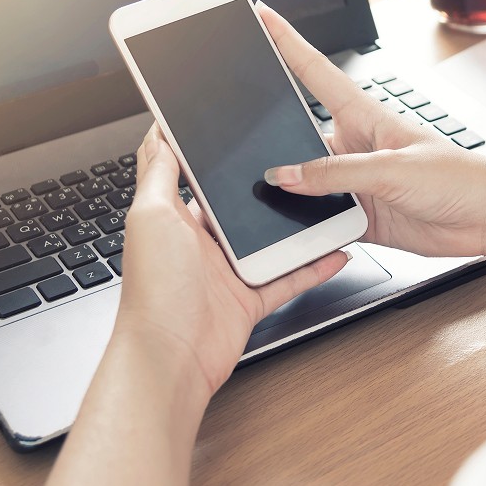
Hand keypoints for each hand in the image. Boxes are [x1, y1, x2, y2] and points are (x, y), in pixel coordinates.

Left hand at [115, 125, 349, 399]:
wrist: (171, 358)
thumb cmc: (153, 290)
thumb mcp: (150, 215)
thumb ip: (158, 173)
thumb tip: (158, 133)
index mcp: (172, 217)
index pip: (187, 173)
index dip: (204, 149)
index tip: (228, 126)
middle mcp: (199, 242)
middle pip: (237, 204)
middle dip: (262, 184)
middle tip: (293, 158)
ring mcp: (226, 271)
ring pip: (269, 239)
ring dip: (295, 223)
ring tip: (322, 199)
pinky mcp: (249, 299)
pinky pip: (289, 277)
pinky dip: (313, 266)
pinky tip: (334, 250)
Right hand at [258, 2, 485, 259]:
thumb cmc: (458, 177)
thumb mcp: (392, 168)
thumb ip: (335, 172)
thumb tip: (285, 174)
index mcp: (364, 115)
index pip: (314, 70)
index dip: (286, 41)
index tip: (260, 15)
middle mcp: (354, 145)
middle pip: (297, 131)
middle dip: (268, 132)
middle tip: (237, 134)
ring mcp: (354, 181)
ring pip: (303, 182)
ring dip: (287, 191)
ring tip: (263, 196)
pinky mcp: (359, 215)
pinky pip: (319, 219)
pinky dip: (304, 226)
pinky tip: (292, 229)